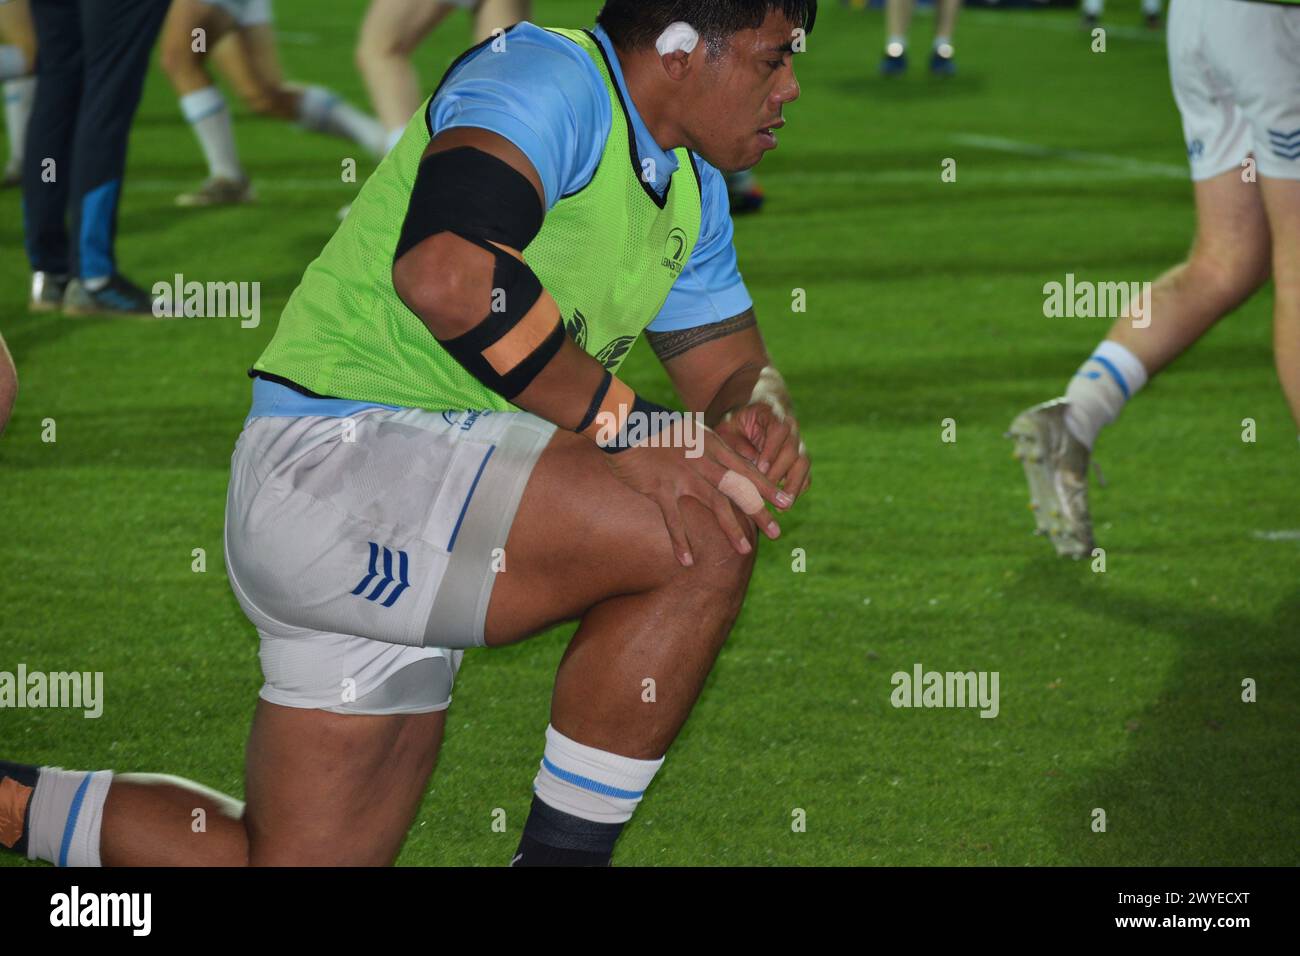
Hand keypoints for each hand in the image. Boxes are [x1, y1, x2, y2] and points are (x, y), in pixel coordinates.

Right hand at [604, 418, 791, 566]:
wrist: (626, 425)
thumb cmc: (658, 430)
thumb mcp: (693, 433)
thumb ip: (713, 449)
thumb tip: (734, 462)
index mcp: (713, 446)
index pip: (746, 470)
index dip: (766, 488)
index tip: (785, 503)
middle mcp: (703, 460)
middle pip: (737, 490)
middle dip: (758, 512)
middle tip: (777, 533)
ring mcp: (683, 474)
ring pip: (714, 505)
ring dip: (730, 529)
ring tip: (745, 551)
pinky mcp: (661, 488)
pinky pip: (674, 520)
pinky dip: (680, 541)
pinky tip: (688, 561)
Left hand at [716, 401, 811, 500]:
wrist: (757, 414)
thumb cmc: (737, 422)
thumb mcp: (729, 426)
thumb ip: (735, 442)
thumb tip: (750, 462)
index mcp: (774, 415)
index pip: (779, 431)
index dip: (771, 451)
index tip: (760, 469)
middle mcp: (791, 428)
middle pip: (793, 451)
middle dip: (780, 473)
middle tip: (767, 493)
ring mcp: (799, 444)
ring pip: (803, 464)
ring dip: (794, 486)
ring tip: (782, 506)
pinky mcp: (800, 459)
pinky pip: (806, 475)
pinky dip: (797, 490)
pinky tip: (783, 506)